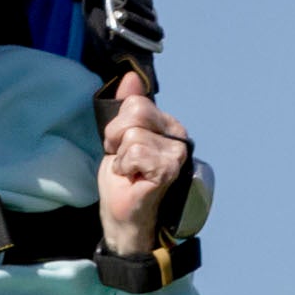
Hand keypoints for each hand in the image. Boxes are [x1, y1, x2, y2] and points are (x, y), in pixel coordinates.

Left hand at [94, 70, 194, 259]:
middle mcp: (178, 137)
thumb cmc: (123, 182)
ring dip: (121, 157)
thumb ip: (125, 108)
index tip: (121, 148)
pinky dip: (125, 167)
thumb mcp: (118, 139)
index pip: (136, 102)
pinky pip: (135, 151)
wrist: (124, 218)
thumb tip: (130, 77)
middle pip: (136, 110)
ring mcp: (176, 153)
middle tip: (124, 161)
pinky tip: (134, 180)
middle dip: (117, 137)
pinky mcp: (170, 168)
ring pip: (133, 134)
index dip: (118, 126)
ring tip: (130, 173)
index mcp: (167, 126)